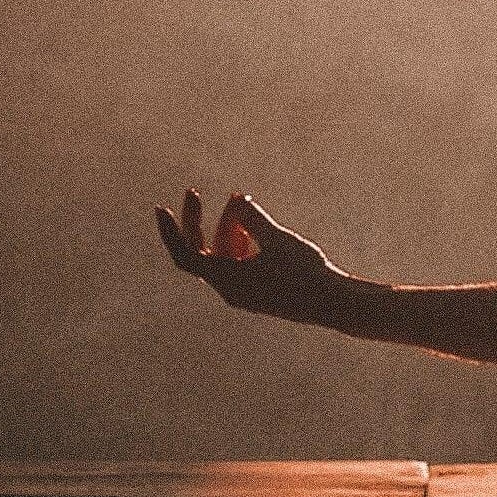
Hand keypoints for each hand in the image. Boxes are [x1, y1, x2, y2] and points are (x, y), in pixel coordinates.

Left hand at [156, 188, 340, 322]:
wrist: (335, 304)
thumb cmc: (307, 272)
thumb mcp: (278, 239)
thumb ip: (253, 218)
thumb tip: (236, 199)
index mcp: (227, 280)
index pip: (186, 255)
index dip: (171, 231)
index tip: (161, 208)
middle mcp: (230, 289)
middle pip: (204, 251)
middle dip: (202, 222)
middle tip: (195, 192)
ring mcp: (244, 292)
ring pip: (224, 256)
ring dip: (228, 228)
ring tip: (240, 201)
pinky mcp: (259, 292)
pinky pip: (239, 264)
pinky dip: (241, 243)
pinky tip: (254, 225)